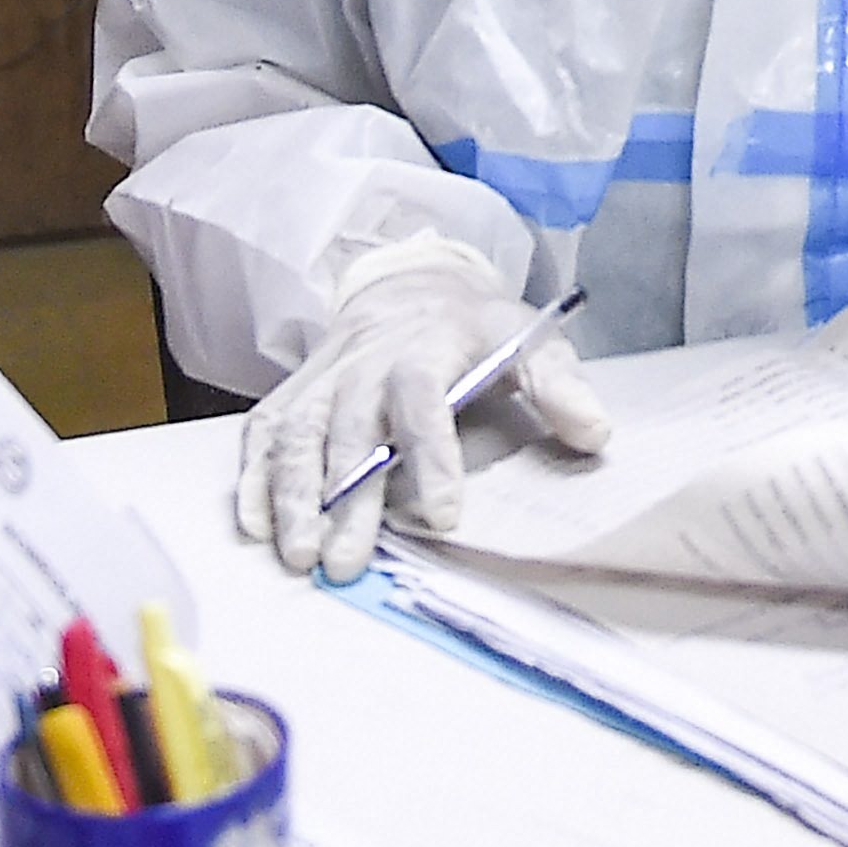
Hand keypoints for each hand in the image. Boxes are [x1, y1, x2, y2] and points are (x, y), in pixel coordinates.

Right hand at [237, 242, 612, 582]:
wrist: (409, 283)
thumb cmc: (473, 327)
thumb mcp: (527, 337)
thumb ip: (558, 384)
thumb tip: (595, 433)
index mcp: (427, 348)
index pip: (423, 402)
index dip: (433, 458)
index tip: (444, 516)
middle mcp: (365, 362)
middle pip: (349, 431)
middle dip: (346, 500)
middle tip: (346, 563)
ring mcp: (323, 377)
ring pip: (297, 435)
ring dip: (292, 496)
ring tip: (298, 556)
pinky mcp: (295, 390)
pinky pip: (263, 430)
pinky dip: (252, 476)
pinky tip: (254, 524)